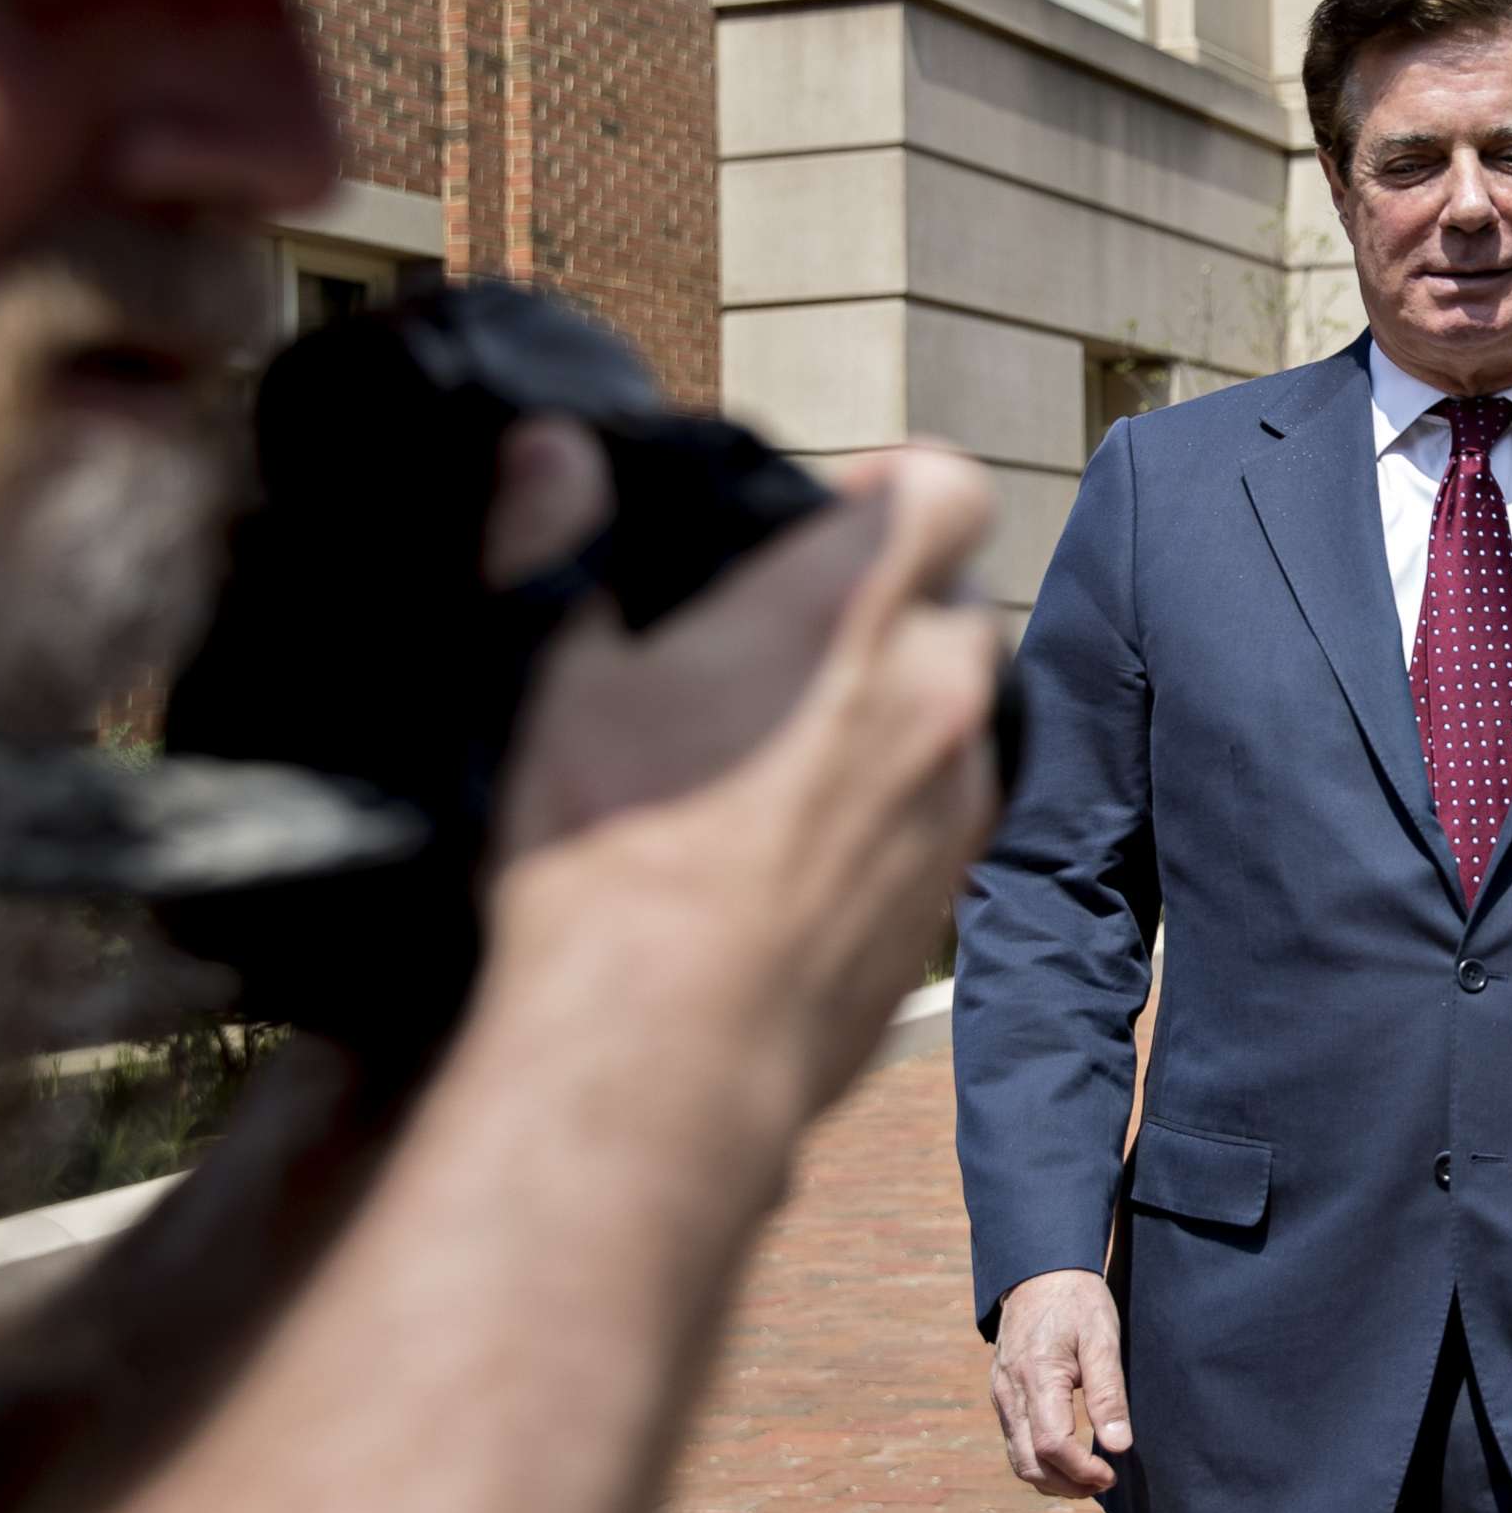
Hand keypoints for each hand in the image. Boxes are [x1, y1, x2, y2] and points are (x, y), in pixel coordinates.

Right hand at [480, 438, 1001, 1127]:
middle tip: (785, 640)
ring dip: (897, 706)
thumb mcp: (555, 677)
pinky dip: (897, 800)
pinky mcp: (951, 896)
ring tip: (786, 747)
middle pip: (953, 600)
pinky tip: (800, 840)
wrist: (664, 1061)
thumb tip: (553, 451)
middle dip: (888, 604)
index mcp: (851, 612)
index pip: (947, 488)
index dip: (896, 488)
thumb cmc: (609, 862)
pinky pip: (947, 810)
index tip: (831, 516)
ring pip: (959, 711)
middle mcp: (938, 695)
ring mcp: (959, 802)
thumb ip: (555, 539)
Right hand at [991, 1269, 1131, 1498]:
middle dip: (1068, 1485)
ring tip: (1089, 1476)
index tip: (1111, 1473)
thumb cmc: (1077, 1301)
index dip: (1083, 1471)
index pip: (1053, 1446)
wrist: (1039, 1271)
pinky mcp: (1001, 1393)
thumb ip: (1109, 1393)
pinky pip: (1014, 1441)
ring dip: (1053, 1479)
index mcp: (1036, 1377)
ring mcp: (1000, 1394)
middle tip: (1104, 1482)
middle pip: (1030, 1464)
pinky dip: (1040, 1461)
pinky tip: (1068, 1456)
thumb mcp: (1102, 1339)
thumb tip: (1119, 1446)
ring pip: (1018, 1459)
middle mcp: (1009, 1392)